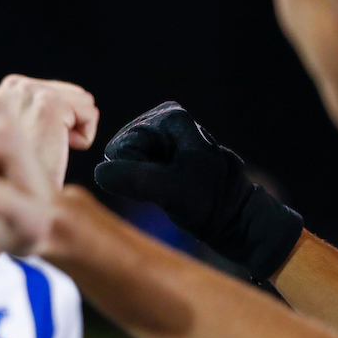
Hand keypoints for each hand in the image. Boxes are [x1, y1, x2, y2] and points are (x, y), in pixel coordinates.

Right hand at [0, 74, 98, 187]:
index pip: (61, 91)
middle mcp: (15, 85)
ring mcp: (30, 92)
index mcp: (9, 87)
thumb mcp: (22, 129)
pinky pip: (90, 115)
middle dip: (67, 123)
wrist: (16, 197)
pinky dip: (82, 138)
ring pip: (84, 102)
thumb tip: (58, 98)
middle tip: (42, 148)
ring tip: (47, 149)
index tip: (36, 142)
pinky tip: (54, 151)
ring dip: (73, 131)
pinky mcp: (49, 104)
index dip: (58, 122)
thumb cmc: (20, 173)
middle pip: (75, 94)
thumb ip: (33, 107)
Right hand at [93, 101, 303, 279]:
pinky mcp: (167, 151)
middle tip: (166, 187)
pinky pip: (139, 166)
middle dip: (138, 171)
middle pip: (124, 149)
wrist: (237, 220)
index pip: (124, 145)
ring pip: (130, 159)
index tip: (164, 182)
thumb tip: (100, 172)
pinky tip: (168, 190)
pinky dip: (148, 182)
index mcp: (172, 117)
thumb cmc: (209, 203)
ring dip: (144, 178)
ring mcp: (167, 135)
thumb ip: (132, 179)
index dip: (135, 169)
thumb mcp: (168, 191)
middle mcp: (169, 119)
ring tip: (169, 189)